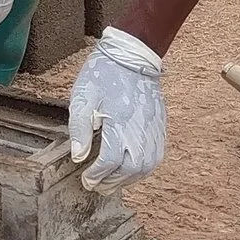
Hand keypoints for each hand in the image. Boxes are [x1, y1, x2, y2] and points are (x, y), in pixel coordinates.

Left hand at [67, 28, 165, 189]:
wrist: (132, 54)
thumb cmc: (104, 74)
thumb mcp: (83, 97)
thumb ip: (79, 128)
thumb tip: (78, 156)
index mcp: (119, 121)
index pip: (110, 161)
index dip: (97, 175)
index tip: (86, 179)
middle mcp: (140, 128)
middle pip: (130, 169)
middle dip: (112, 182)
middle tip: (97, 185)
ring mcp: (153, 128)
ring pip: (146, 167)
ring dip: (128, 178)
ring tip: (112, 180)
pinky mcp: (160, 126)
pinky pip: (157, 156)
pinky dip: (143, 168)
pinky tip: (129, 168)